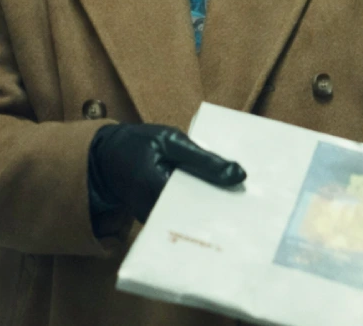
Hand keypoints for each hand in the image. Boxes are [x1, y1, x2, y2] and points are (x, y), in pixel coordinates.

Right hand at [88, 123, 245, 223]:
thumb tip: (240, 175)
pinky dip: (200, 206)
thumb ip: (204, 159)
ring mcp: (156, 220)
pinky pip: (184, 216)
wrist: (108, 156)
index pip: (199, 201)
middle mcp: (156, 212)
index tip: (251, 199)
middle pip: (198, 216)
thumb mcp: (172, 140)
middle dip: (223, 208)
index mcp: (156, 187)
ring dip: (212, 207)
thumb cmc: (141, 143)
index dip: (225, 199)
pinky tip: (219, 199)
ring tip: (242, 203)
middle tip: (254, 204)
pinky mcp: (158, 221)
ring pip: (193, 218)